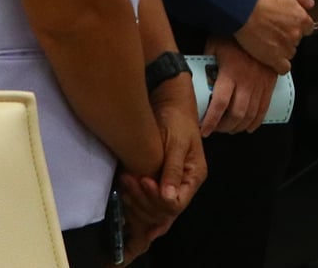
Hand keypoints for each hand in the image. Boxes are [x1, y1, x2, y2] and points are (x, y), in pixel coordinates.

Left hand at [117, 89, 204, 253]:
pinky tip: (123, 191)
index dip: (158, 199)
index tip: (144, 179)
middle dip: (143, 200)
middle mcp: (181, 187)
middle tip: (128, 178)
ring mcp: (167, 188)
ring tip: (124, 180)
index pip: (177, 205)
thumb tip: (169, 197)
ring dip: (135, 203)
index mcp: (193, 177)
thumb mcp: (177, 141)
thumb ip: (173, 169)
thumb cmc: (176, 119)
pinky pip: (144, 206)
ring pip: (152, 214)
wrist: (166, 104)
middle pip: (163, 213)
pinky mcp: (154, 185)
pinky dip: (132, 204)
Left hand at [202, 39, 276, 135]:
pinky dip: (256, 122)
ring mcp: (260, 84)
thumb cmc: (235, 35)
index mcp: (230, 73)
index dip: (211, 121)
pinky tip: (248, 127)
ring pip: (251, 114)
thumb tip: (193, 75)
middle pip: (236, 114)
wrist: (262, 25)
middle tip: (215, 129)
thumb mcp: (214, 44)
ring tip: (229, 128)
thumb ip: (206, 61)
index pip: (220, 104)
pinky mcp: (269, 84)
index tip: (204, 130)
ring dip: (239, 127)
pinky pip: (264, 108)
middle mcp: (246, 81)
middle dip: (224, 127)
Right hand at [236, 0, 313, 71]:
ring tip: (269, 42)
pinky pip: (283, 68)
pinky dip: (279, 65)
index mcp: (301, 18)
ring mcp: (286, 47)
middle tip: (274, 30)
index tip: (288, 24)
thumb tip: (310, 4)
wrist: (243, 9)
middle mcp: (296, 34)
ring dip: (282, 49)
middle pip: (297, 40)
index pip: (308, 27)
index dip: (298, 25)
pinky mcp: (274, 58)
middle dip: (288, 36)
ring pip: (290, 53)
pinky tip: (271, 58)